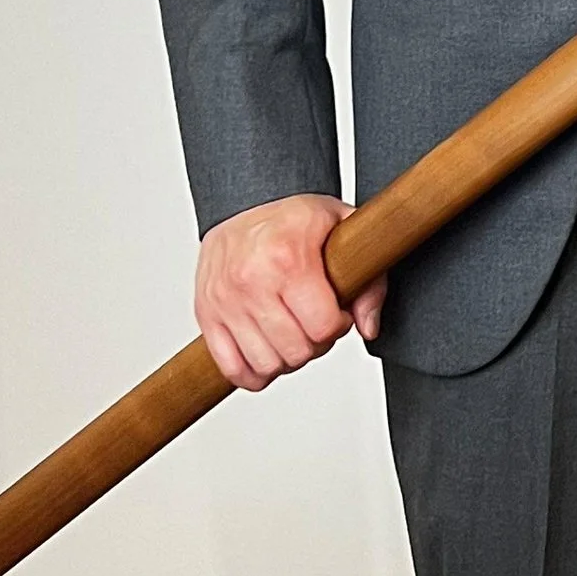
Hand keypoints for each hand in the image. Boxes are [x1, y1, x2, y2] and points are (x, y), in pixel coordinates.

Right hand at [194, 194, 385, 390]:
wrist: (242, 203)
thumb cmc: (293, 219)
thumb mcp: (344, 230)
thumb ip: (370, 281)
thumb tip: (367, 328)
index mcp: (287, 259)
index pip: (323, 327)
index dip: (338, 325)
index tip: (336, 311)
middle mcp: (251, 282)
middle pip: (297, 351)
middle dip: (315, 344)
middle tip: (314, 322)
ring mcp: (225, 301)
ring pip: (266, 365)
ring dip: (287, 359)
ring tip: (292, 333)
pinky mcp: (206, 315)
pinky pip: (232, 368)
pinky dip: (254, 373)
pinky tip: (268, 352)